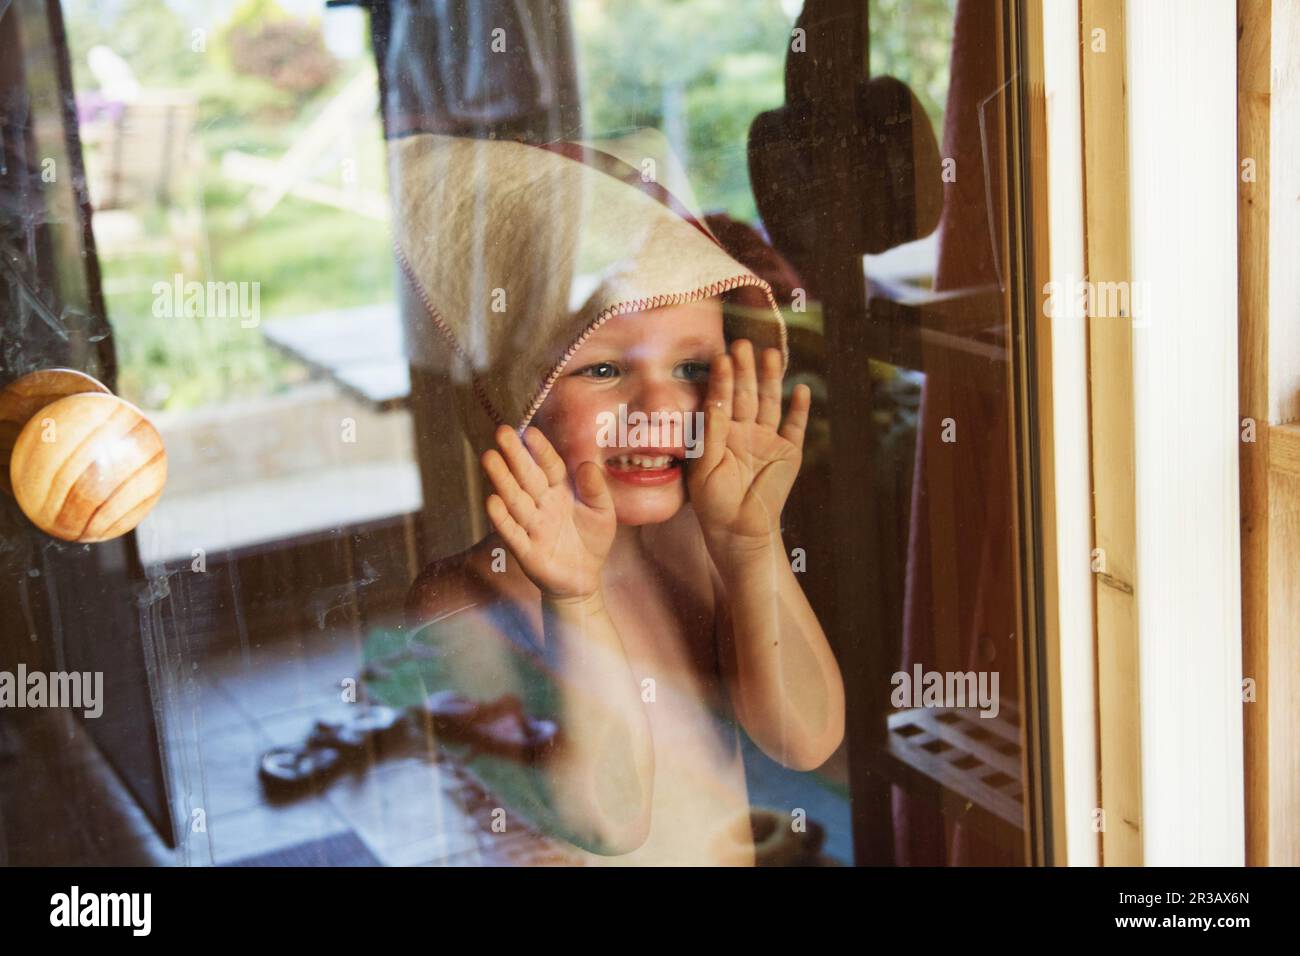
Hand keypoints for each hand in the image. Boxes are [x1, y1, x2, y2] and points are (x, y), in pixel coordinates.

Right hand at [481, 425, 615, 601]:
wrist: (582, 579)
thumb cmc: (591, 539)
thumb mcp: (603, 512)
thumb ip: (595, 489)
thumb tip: (587, 464)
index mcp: (560, 491)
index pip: (549, 465)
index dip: (540, 449)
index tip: (529, 431)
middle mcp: (541, 504)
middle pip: (526, 477)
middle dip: (514, 455)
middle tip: (501, 432)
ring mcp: (531, 526)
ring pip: (515, 500)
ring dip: (502, 480)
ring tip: (489, 457)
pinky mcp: (526, 550)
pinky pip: (512, 533)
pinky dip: (502, 519)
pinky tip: (492, 501)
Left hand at [687, 339, 809, 560]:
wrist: (740, 532)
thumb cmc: (714, 504)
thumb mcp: (704, 469)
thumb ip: (710, 436)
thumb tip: (716, 403)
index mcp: (720, 433)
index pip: (721, 400)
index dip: (721, 380)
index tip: (721, 358)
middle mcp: (744, 431)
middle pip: (745, 394)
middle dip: (745, 370)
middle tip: (743, 345)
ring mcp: (767, 440)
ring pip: (770, 403)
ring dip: (771, 380)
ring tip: (771, 354)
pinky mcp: (788, 452)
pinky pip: (794, 427)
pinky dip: (800, 409)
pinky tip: (801, 389)